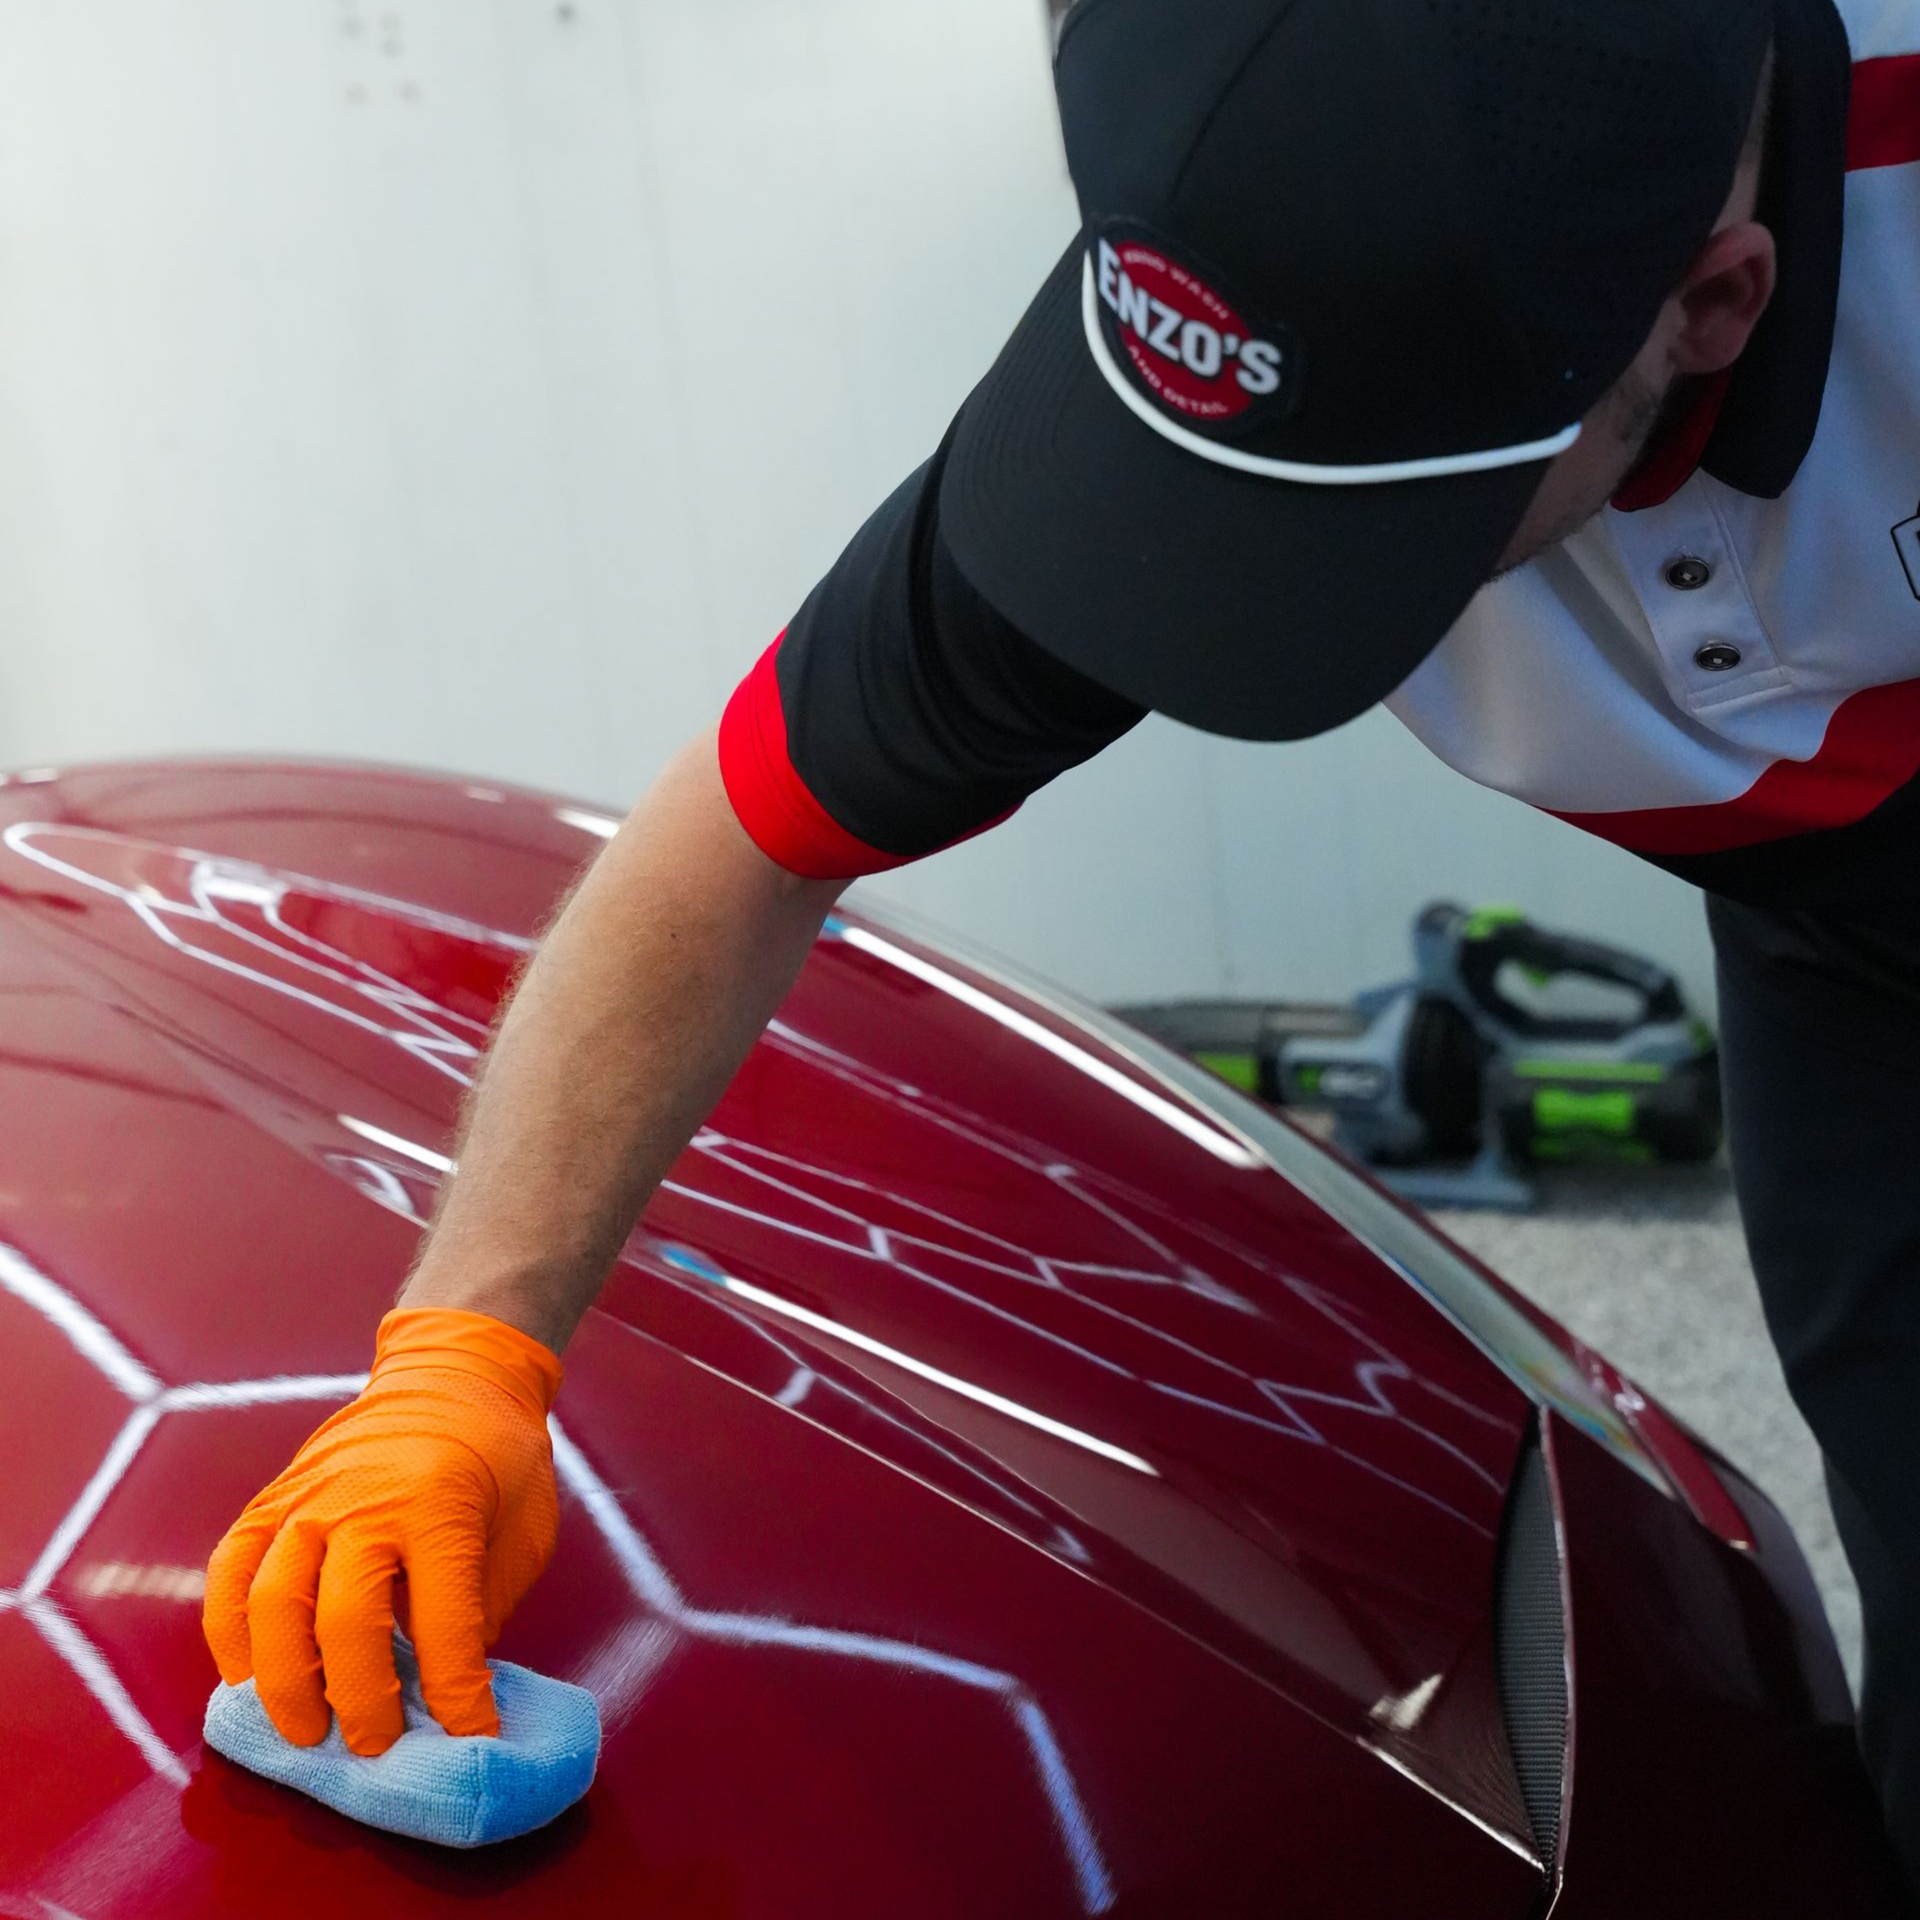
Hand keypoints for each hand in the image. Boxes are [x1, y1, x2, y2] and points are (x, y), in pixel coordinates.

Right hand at [203, 1307, 562, 1755]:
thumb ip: (482, 1604)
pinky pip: (230, 1572)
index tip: (469, 1736)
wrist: (453, 1376)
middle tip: (374, 1747)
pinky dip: (228, 1632)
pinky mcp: (272, 1500)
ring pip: (271, 1602)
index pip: (444, 1619)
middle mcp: (364, 1501)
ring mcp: (307, 1498)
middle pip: (343, 1618)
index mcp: (440, 1505)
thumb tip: (444, 1690)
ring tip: (303, 1733)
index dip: (456, 1690)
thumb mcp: (523, 1526)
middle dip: (358, 1699)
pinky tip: (245, 1677)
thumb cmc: (499, 1457)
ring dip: (281, 1681)